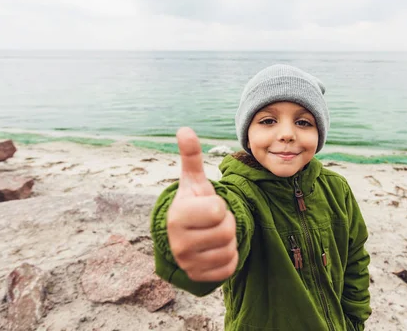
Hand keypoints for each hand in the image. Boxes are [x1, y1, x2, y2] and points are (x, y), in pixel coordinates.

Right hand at [166, 127, 237, 281]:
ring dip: (229, 241)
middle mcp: (178, 242)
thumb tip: (184, 129)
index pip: (218, 210)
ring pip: (229, 250)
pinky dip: (229, 258)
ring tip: (214, 235)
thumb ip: (191, 156)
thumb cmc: (193, 204)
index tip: (209, 207)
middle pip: (226, 231)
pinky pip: (229, 268)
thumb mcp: (194, 181)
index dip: (220, 206)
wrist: (184, 236)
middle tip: (214, 222)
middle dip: (227, 224)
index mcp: (177, 216)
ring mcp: (187, 263)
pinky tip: (215, 250)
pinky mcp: (199, 277)